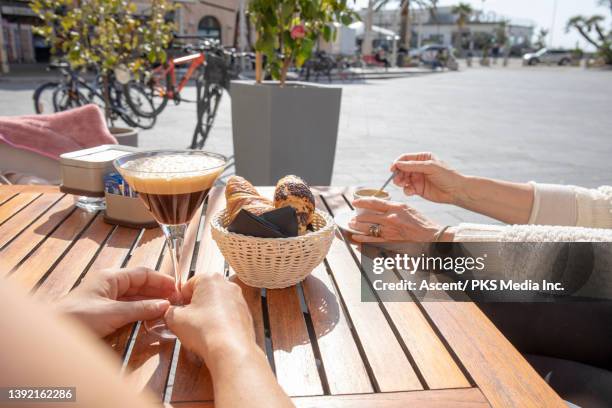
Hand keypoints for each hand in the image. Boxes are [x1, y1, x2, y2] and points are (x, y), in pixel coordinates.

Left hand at [56, 267, 176, 336]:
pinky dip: (141, 310)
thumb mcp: (113, 313)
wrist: (53, 333)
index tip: (177, 288)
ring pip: (135, 296)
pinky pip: (128, 307)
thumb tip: (165, 305)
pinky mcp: (104, 311)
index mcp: (111, 277)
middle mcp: (110, 284)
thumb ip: (140, 309)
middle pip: (140, 284)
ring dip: (151, 302)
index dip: (161, 280)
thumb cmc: (79, 317)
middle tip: (176, 301)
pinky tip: (151, 316)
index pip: (143, 273)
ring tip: (168, 309)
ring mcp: (107, 297)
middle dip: (158, 291)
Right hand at [165, 274, 255, 369]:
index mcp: (210, 279)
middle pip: (204, 293)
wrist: (230, 349)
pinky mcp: (246, 313)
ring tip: (201, 329)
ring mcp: (239, 298)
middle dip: (195, 305)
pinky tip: (215, 333)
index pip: (188, 285)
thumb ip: (169, 311)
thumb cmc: (204, 330)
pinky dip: (221, 321)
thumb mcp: (175, 319)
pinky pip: (228, 314)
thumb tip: (170, 312)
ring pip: (217, 303)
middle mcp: (227, 284)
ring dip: (208, 313)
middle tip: (188, 321)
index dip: (180, 300)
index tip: (177, 311)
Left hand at [350, 198, 454, 242]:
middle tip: (352, 219)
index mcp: (396, 207)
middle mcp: (392, 218)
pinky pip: (373, 242)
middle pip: (368, 217)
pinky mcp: (392, 243)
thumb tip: (380, 206)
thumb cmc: (421, 222)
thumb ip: (394, 207)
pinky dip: (363, 241)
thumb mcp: (408, 208)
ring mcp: (391, 232)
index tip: (354, 203)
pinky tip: (357, 241)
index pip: (374, 202)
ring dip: (358, 229)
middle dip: (357, 218)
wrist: (432, 237)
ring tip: (352, 228)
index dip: (362, 202)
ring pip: (368, 230)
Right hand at [391, 152, 464, 204]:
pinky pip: (407, 189)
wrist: (456, 191)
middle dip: (397, 174)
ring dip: (400, 182)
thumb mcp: (430, 167)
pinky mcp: (418, 189)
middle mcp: (418, 168)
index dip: (397, 163)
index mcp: (422, 158)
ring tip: (403, 185)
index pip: (405, 158)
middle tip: (397, 180)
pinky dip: (406, 190)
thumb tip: (397, 164)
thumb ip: (413, 166)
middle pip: (401, 169)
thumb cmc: (446, 176)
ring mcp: (418, 178)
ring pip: (403, 179)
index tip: (393, 169)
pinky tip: (411, 192)